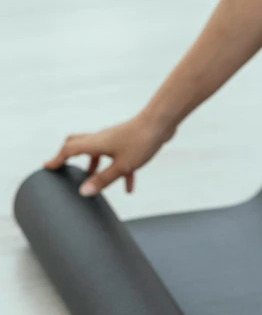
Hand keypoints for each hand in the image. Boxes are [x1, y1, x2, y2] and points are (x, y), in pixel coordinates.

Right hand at [44, 110, 174, 195]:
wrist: (161, 123)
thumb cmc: (141, 142)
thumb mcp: (122, 166)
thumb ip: (103, 180)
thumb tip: (83, 192)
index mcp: (95, 143)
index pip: (69, 150)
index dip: (57, 159)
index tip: (48, 167)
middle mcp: (101, 138)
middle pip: (78, 144)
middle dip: (69, 156)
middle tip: (65, 167)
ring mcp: (114, 139)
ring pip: (98, 152)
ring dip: (94, 165)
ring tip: (93, 180)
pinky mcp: (127, 142)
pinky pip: (118, 157)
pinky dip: (119, 171)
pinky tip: (129, 187)